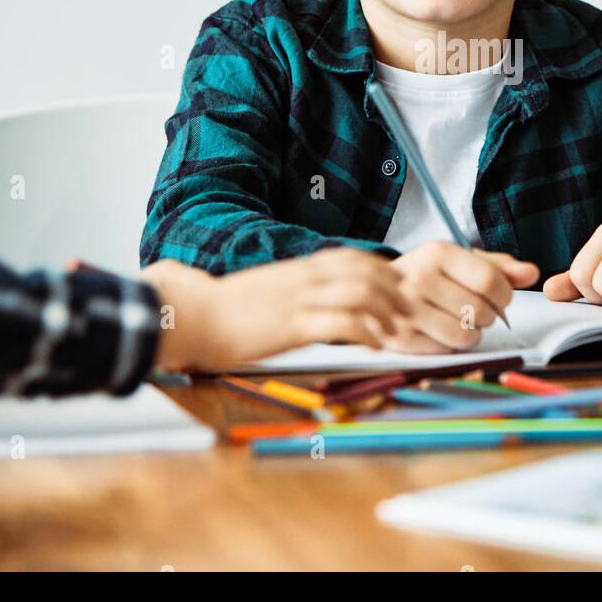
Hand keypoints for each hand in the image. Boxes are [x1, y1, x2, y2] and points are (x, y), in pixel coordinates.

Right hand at [139, 248, 410, 371]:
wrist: (194, 317)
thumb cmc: (226, 310)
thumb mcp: (268, 290)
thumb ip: (295, 289)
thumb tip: (318, 298)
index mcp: (298, 269)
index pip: (351, 257)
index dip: (381, 267)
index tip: (399, 283)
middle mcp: (304, 279)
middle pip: (365, 271)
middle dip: (395, 290)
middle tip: (408, 310)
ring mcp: (300, 301)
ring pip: (361, 292)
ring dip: (387, 311)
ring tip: (396, 330)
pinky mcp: (293, 328)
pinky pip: (343, 323)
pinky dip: (367, 332)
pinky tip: (374, 344)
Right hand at [380, 242, 539, 353]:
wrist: (377, 290)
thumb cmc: (430, 274)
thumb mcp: (461, 261)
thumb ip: (499, 266)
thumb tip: (532, 273)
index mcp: (438, 253)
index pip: (490, 281)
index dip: (504, 295)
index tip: (499, 297)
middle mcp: (420, 278)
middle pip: (481, 311)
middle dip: (488, 316)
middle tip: (475, 311)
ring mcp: (407, 310)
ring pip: (466, 335)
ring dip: (472, 334)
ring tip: (460, 322)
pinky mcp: (400, 338)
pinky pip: (446, 351)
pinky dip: (451, 346)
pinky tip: (440, 332)